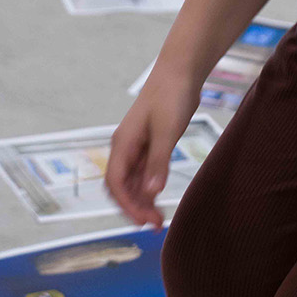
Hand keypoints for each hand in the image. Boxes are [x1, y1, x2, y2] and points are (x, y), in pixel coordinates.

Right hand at [104, 73, 198, 227]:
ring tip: (158, 220)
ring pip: (133, 183)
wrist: (180, 71)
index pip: (115, 183)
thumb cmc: (171, 96)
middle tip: (154, 225)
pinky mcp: (149, 146)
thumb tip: (152, 192)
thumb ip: (158, 163)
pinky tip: (158, 201)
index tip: (142, 221)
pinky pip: (143, 175)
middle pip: (121, 187)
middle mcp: (125, 149)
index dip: (127, 205)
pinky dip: (149, 190)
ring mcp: (136, 148)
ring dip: (142, 202)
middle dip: (134, 208)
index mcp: (123, 144)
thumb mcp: (167, 131)